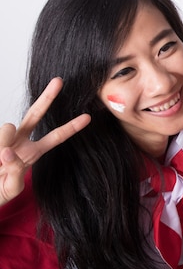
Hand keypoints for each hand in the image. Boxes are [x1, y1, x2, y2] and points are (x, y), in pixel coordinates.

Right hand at [0, 77, 89, 204]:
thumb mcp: (11, 187)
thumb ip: (14, 173)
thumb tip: (9, 152)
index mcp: (32, 152)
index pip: (55, 137)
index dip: (71, 127)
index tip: (88, 117)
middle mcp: (19, 141)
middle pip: (34, 114)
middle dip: (47, 98)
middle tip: (59, 81)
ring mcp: (3, 139)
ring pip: (8, 129)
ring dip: (3, 144)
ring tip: (0, 163)